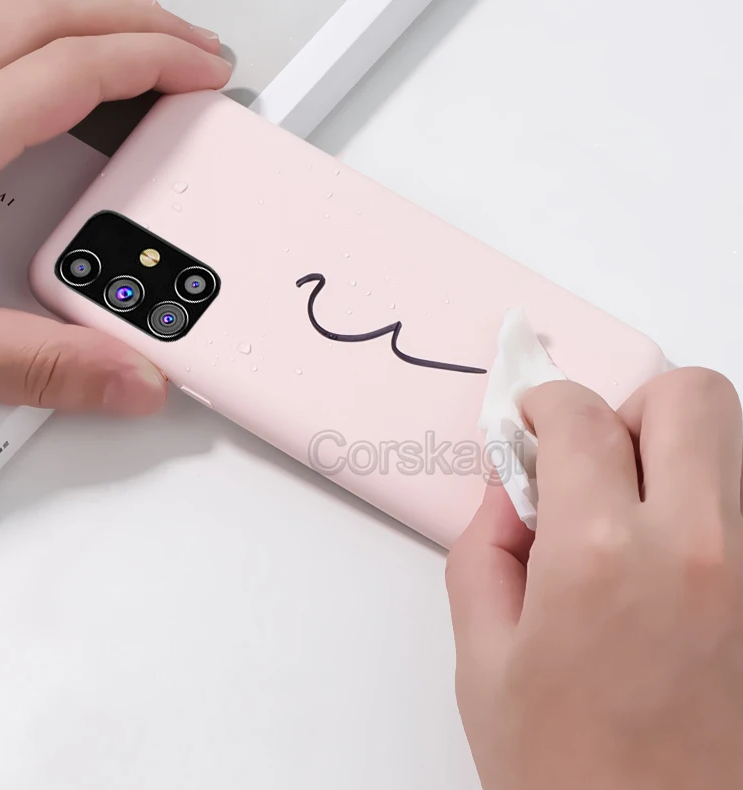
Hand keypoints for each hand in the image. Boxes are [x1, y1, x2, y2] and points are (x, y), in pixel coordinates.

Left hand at [0, 0, 231, 413]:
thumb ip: (45, 366)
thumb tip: (132, 379)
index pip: (78, 67)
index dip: (154, 59)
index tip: (202, 69)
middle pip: (50, 11)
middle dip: (135, 20)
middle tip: (185, 45)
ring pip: (3, 3)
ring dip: (78, 14)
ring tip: (123, 40)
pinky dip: (19, 25)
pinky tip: (27, 52)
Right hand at [447, 367, 742, 788]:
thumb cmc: (570, 777)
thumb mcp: (484, 660)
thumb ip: (483, 549)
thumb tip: (509, 486)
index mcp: (598, 556)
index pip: (578, 417)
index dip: (543, 404)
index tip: (531, 424)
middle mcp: (696, 547)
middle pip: (689, 397)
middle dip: (628, 408)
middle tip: (596, 460)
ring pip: (735, 444)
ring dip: (678, 453)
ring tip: (635, 513)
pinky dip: (712, 505)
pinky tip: (675, 557)